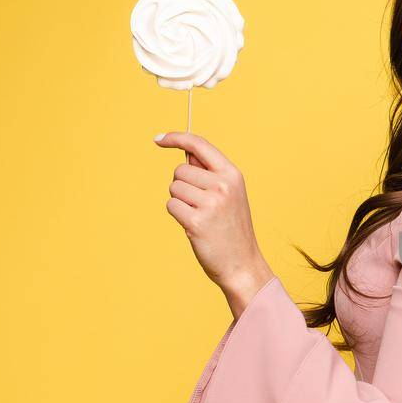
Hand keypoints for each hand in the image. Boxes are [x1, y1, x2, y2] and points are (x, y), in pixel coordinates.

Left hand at [153, 131, 274, 316]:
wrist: (242, 264)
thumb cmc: (231, 229)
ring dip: (180, 202)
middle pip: (180, 170)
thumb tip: (186, 153)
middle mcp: (223, 185)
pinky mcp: (197, 221)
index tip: (158, 139)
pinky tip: (194, 227)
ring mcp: (211, 203)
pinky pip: (171, 206)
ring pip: (174, 188)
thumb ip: (210, 173)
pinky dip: (177, 215)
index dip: (176, 138)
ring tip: (200, 216)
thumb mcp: (230, 195)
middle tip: (200, 204)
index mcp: (233, 175)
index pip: (199, 145)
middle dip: (182, 185)